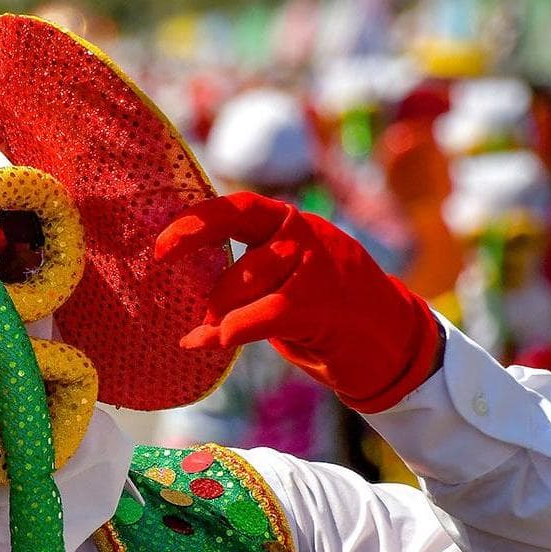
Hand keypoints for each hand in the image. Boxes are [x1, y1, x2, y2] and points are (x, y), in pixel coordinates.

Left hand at [156, 193, 442, 412]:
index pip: (236, 208)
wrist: (390, 344)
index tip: (160, 245)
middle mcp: (303, 233)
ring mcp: (317, 263)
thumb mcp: (281, 285)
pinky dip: (233, 330)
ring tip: (213, 335)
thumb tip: (187, 290)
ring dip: (221, 314)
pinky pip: (265, 312)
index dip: (194, 221)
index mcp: (288, 223)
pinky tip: (212, 343)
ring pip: (247, 281)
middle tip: (193, 312)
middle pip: (237, 246)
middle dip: (208, 284)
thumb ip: (243, 278)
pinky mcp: (323, 300)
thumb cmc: (325, 316)